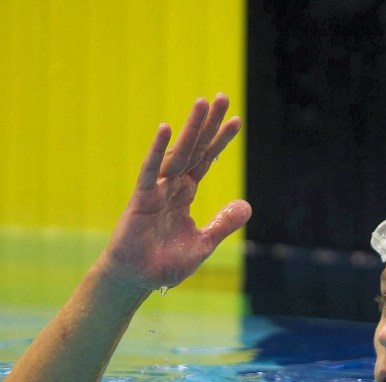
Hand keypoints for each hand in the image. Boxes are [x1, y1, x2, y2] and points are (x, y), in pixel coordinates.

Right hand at [99, 94, 251, 290]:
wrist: (138, 280)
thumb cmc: (165, 264)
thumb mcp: (203, 243)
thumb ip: (222, 223)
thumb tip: (247, 205)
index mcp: (185, 194)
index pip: (206, 161)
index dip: (220, 141)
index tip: (236, 120)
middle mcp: (171, 186)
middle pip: (194, 149)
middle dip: (208, 124)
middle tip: (223, 98)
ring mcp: (155, 190)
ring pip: (177, 153)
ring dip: (190, 128)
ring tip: (203, 103)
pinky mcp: (140, 199)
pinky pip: (150, 171)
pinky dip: (157, 151)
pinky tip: (166, 129)